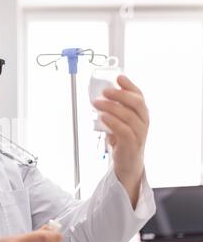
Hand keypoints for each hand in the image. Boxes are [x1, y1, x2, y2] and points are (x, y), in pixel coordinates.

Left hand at [93, 75, 148, 206]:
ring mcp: (140, 134)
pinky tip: (102, 117)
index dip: (130, 85)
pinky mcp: (131, 145)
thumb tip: (98, 98)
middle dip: (120, 94)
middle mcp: (144, 122)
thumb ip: (113, 111)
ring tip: (97, 103)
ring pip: (129, 116)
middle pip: (136, 103)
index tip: (119, 77)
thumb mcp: (119, 122)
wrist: (128, 165)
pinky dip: (112, 122)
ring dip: (112, 107)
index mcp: (142, 114)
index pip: (139, 96)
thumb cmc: (123, 141)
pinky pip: (123, 131)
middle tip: (104, 90)